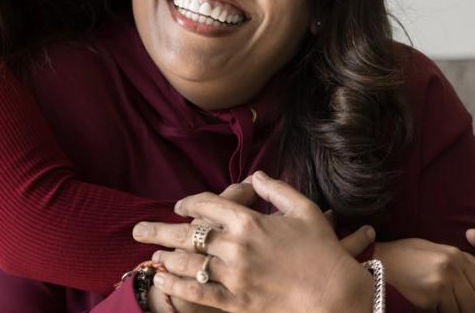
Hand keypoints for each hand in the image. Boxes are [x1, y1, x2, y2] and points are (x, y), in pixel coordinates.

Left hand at [133, 171, 373, 311]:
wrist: (336, 295)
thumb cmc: (323, 251)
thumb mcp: (305, 210)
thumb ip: (277, 189)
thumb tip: (255, 175)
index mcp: (250, 221)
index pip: (208, 205)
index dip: (190, 204)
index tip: (181, 206)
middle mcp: (236, 246)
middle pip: (188, 234)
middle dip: (159, 230)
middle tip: (137, 230)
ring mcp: (235, 276)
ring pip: (189, 264)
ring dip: (166, 258)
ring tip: (151, 256)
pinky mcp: (238, 302)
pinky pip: (200, 294)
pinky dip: (177, 287)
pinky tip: (163, 281)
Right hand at [374, 238, 474, 311]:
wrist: (374, 261)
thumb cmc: (401, 259)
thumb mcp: (431, 254)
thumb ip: (455, 266)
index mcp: (457, 255)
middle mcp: (454, 265)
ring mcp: (443, 279)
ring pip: (464, 311)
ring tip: (441, 308)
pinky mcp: (432, 293)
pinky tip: (428, 308)